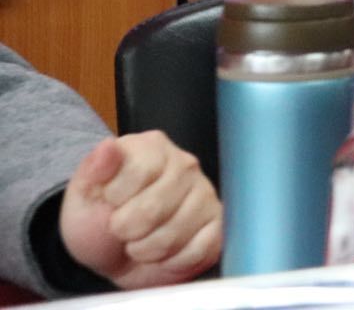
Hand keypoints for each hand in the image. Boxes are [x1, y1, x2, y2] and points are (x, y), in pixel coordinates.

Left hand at [58, 132, 221, 289]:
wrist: (114, 255)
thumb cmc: (97, 221)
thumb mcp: (81, 197)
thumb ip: (92, 170)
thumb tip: (109, 146)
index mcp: (151, 148)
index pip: (137, 173)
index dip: (114, 200)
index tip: (109, 202)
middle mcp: (185, 164)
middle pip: (154, 208)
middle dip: (127, 230)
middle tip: (122, 229)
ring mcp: (206, 193)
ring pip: (174, 234)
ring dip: (147, 250)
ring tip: (141, 241)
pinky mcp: (218, 224)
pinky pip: (198, 250)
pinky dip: (173, 262)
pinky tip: (165, 252)